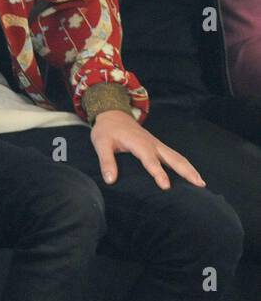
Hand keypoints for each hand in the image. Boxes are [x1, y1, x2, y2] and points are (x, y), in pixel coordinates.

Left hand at [90, 110, 204, 189]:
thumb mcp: (101, 144)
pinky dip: (184, 165)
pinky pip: (174, 155)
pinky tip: (190, 174)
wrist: (113, 114)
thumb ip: (106, 161)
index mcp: (139, 143)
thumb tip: (110, 180)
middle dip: (186, 171)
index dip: (158, 173)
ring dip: (190, 169)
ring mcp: (157, 144)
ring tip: (201, 183)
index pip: (150, 160)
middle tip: (199, 185)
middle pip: (173, 158)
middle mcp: (152, 144)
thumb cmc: (107, 130)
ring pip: (177, 156)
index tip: (166, 186)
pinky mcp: (157, 145)